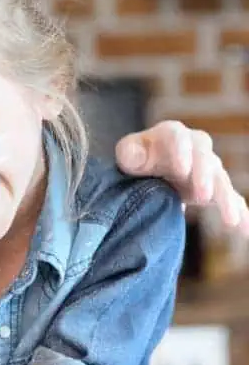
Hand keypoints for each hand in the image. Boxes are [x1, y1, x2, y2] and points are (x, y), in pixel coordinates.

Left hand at [116, 120, 248, 233]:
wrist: (151, 170)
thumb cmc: (138, 158)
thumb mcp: (128, 153)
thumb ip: (129, 152)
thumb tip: (136, 157)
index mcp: (172, 135)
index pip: (178, 137)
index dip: (181, 152)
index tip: (180, 170)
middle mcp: (196, 148)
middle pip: (204, 158)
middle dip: (204, 177)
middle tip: (201, 196)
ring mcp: (208, 169)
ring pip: (220, 180)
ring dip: (225, 199)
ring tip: (230, 219)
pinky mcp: (215, 189)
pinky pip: (231, 200)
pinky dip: (239, 213)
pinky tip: (244, 230)